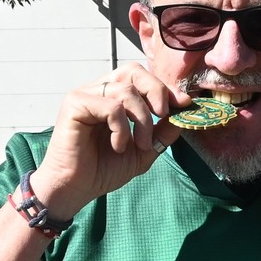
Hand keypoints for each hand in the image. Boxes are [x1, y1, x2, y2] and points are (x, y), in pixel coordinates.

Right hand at [28, 66, 190, 217]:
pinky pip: (111, 106)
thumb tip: (185, 112)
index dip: (164, 89)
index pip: (142, 78)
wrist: (76, 189)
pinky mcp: (74, 104)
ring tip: (140, 145)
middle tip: (163, 115)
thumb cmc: (103, 170)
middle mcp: (98, 91)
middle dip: (156, 91)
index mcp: (113, 97)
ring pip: (126, 90)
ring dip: (141, 120)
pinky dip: (122, 128)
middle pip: (134, 71)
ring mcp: (85, 95)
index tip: (184, 105)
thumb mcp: (143, 151)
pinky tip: (117, 146)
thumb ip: (163, 132)